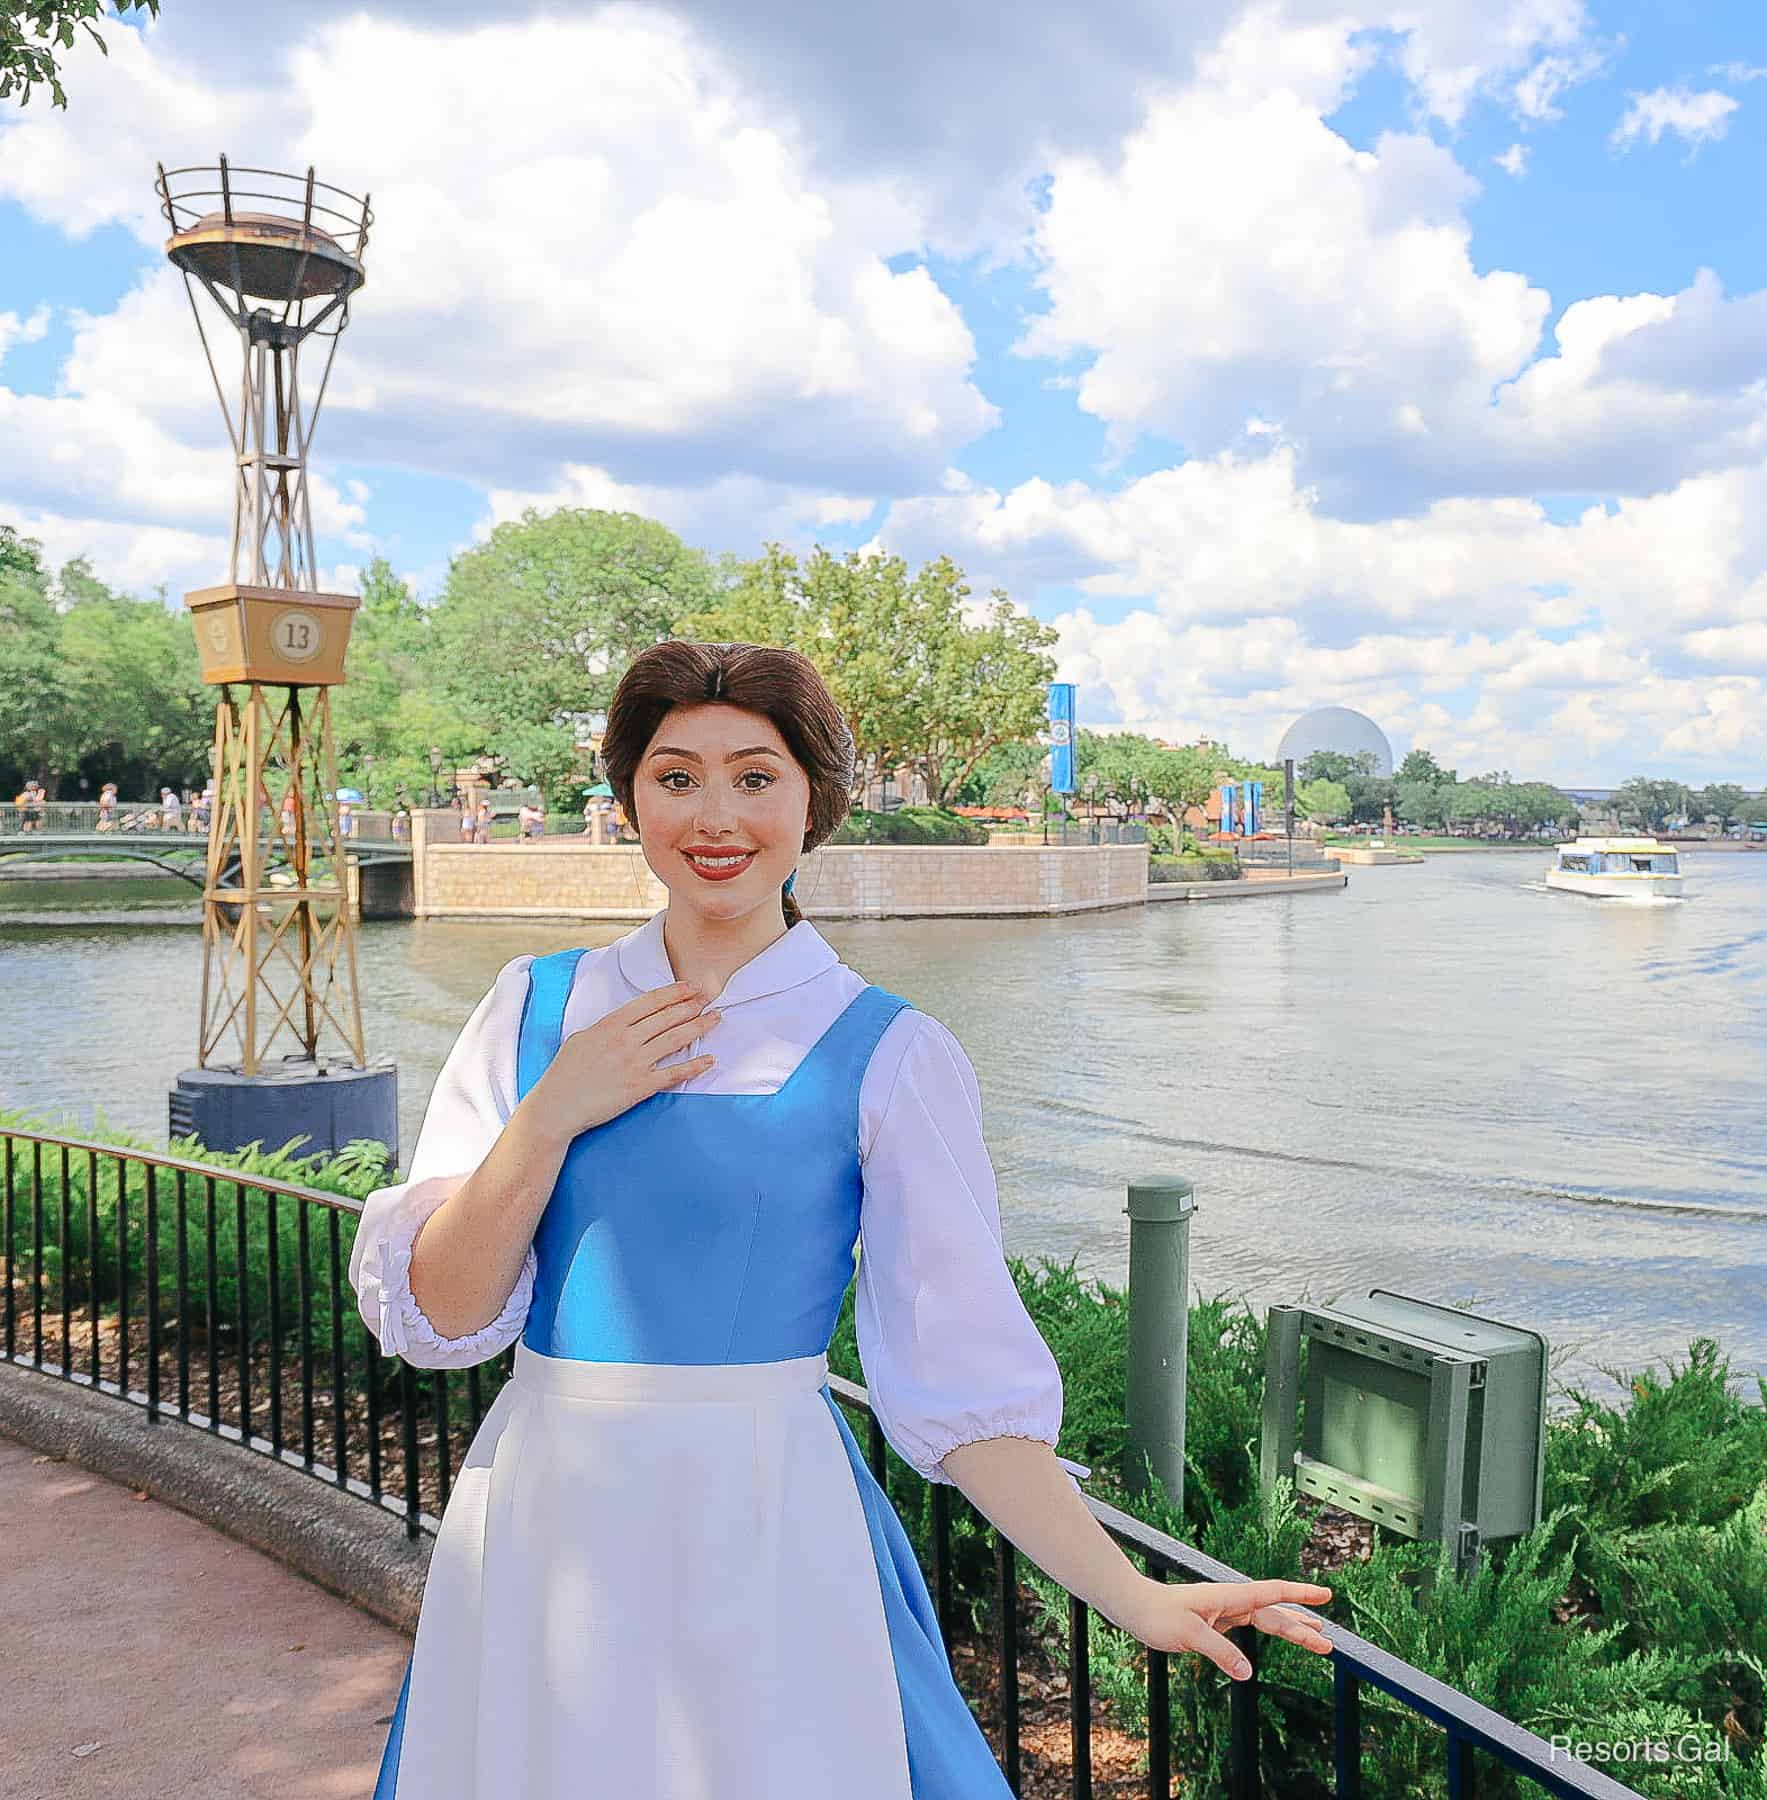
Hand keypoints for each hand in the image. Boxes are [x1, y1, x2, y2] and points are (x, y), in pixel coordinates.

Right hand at [532, 980, 720, 1139]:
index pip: (649, 1002)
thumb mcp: (581, 1039)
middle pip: (667, 1017)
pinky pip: (673, 1073)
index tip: (690, 987)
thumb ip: (605, 1029)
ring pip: (674, 1039)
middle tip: (710, 997)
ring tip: (715, 1018)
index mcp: (610, 1025)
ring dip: (699, 1027)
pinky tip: (709, 1060)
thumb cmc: (564, 1074)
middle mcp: (625, 1040)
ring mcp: (634, 1063)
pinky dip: (694, 1066)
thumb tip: (621, 1024)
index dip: (673, 992)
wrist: (557, 1106)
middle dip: (692, 1005)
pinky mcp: (640, 1086)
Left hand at [1119, 1578, 1333, 1679]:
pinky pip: (1251, 1626)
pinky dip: (1269, 1630)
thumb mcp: (1188, 1635)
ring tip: (1317, 1635)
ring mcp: (1224, 1611)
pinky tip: (1278, 1633)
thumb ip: (1220, 1652)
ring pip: (1265, 1619)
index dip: (1300, 1593)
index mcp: (1228, 1597)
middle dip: (1302, 1628)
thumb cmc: (1157, 1615)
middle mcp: (1230, 1602)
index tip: (1326, 1594)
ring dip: (1290, 1628)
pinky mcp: (1216, 1621)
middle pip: (1274, 1614)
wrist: (1134, 1606)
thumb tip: (1248, 1673)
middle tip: (1329, 1645)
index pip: (1272, 1593)